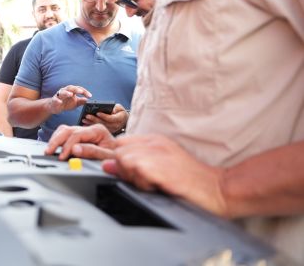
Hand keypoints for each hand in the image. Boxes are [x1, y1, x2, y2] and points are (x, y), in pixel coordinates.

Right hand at [44, 123, 116, 159]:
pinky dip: (58, 140)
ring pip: (65, 130)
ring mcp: (85, 132)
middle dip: (57, 141)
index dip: (67, 145)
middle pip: (68, 130)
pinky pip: (66, 134)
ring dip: (55, 139)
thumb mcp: (107, 156)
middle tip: (48, 151)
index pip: (77, 134)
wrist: (123, 159)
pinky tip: (54, 147)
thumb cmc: (118, 158)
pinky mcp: (81, 137)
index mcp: (98, 130)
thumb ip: (92, 152)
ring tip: (49, 150)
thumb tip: (75, 149)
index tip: (62, 156)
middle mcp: (90, 129)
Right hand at [51, 85, 90, 113]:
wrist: (55, 107)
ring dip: (66, 93)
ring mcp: (59, 95)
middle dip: (76, 89)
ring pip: (62, 92)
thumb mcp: (75, 103)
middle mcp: (65, 91)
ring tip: (71, 94)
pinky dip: (58, 100)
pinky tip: (60, 102)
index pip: (79, 89)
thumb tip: (88, 100)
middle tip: (81, 92)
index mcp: (71, 91)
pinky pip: (55, 99)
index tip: (90, 96)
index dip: (85, 92)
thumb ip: (81, 101)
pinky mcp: (54, 100)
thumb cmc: (66, 103)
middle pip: (71, 88)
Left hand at [83, 104, 128, 133]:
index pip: (111, 118)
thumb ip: (114, 108)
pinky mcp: (108, 132)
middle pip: (104, 123)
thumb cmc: (120, 112)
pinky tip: (85, 124)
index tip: (97, 112)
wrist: (124, 121)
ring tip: (84, 119)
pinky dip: (92, 126)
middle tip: (87, 115)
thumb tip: (105, 109)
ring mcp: (112, 130)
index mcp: (120, 119)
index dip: (104, 116)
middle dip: (94, 119)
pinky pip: (99, 129)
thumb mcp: (119, 108)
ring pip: (100, 127)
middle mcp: (116, 126)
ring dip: (91, 123)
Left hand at [103, 134, 227, 216]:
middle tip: (144, 181)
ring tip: (152, 184)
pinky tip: (156, 187)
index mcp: (154, 140)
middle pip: (118, 151)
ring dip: (133, 177)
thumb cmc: (191, 180)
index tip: (133, 174)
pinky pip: (137, 170)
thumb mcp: (159, 167)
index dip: (120, 161)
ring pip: (124, 160)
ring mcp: (159, 154)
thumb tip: (107, 165)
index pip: (119, 143)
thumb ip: (132, 164)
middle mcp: (155, 143)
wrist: (220, 189)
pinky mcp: (163, 168)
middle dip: (124, 170)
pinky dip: (142, 182)